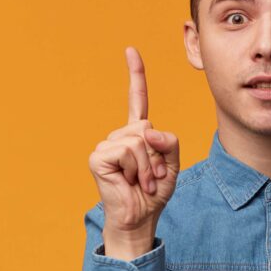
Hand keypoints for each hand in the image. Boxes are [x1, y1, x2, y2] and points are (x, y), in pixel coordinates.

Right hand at [88, 47, 179, 254]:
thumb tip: (147, 131)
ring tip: (141, 182)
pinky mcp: (99, 157)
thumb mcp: (172, 165)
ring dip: (148, 166)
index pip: (136, 101)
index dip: (135, 76)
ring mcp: (106, 145)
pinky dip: (136, 169)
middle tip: (151, 177)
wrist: (139, 219)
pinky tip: (130, 182)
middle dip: (156, 155)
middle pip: (146, 126)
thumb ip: (168, 142)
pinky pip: (128, 150)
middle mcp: (118, 136)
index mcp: (136, 135)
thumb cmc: (153, 194)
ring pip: (139, 140)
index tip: (130, 51)